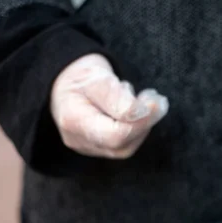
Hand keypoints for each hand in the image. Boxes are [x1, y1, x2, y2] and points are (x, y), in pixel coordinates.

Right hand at [50, 54, 168, 158]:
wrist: (65, 80)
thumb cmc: (80, 75)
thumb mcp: (97, 77)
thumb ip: (117, 97)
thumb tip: (143, 113)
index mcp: (73, 120)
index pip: (116, 135)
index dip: (141, 121)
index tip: (157, 101)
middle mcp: (78, 139)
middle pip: (122, 144)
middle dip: (145, 121)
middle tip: (154, 97)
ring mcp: (87, 146)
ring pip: (126, 146)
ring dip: (143, 123)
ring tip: (145, 98)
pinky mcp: (98, 147)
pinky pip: (124, 144)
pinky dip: (137, 127)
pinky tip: (137, 109)